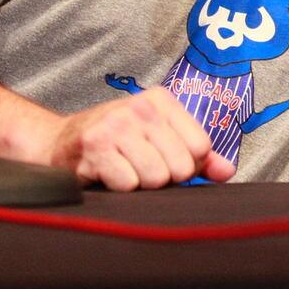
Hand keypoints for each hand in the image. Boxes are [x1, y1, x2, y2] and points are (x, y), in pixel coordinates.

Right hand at [45, 87, 234, 190]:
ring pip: (156, 178)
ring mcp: (116, 126)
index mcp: (161, 100)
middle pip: (181, 166)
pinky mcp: (94, 147)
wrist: (61, 142)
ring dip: (141, 184)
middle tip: (142, 167)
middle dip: (165, 177)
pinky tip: (108, 173)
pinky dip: (120, 187)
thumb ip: (197, 154)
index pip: (201, 146)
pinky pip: (128, 185)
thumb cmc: (117, 141)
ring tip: (126, 169)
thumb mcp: (159, 136)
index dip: (188, 164)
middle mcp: (140, 108)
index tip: (166, 158)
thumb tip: (227, 171)